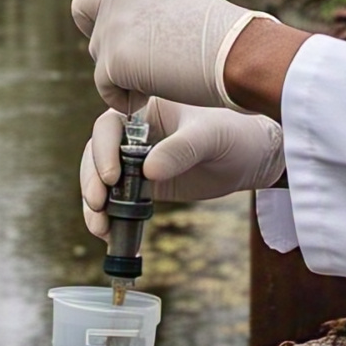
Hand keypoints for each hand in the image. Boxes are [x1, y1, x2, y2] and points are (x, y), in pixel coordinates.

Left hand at [70, 0, 273, 113]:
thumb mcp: (183, 9)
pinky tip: (154, 97)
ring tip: (162, 84)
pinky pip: (106, 90)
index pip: (87, 3)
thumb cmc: (227, 38)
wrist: (241, 52)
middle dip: (117, 61)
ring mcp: (114, 26)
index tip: (124, 47)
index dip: (98, 29)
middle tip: (153, 73)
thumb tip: (135, 37)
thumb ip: (151, 14)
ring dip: (125, 82)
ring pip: (100, 67)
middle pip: (95, 40)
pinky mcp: (114, 59)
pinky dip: (125, 101)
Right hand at [79, 99, 285, 238]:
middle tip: (98, 204)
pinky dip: (110, 218)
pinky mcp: (145, 186)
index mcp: (145, 110)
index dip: (103, 150)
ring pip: (102, 180)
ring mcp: (137, 161)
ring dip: (95, 205)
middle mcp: (134, 134)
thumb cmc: (235, 133)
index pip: (110, 126)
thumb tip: (149, 171)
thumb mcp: (211, 137)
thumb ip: (182, 149)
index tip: (110, 177)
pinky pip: (119, 201)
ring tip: (101, 228)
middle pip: (97, 154)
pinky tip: (110, 235)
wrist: (253, 157)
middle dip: (91, 180)